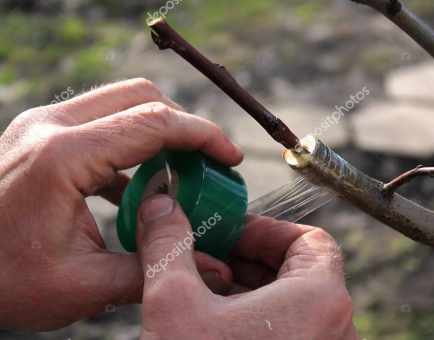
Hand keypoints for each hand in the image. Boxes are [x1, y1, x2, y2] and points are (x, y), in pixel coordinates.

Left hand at [0, 78, 241, 329]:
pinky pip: (99, 123)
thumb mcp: (82, 286)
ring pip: (121, 103)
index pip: (154, 123)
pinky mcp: (38, 135)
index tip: (231, 159)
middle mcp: (50, 127)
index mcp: (62, 156)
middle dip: (184, 126)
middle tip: (208, 164)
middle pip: (141, 97)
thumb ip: (155, 270)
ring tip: (178, 176)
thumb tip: (217, 270)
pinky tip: (138, 187)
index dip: (203, 136)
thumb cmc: (0, 280)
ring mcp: (41, 126)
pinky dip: (131, 145)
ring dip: (157, 132)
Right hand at [137, 195, 357, 339]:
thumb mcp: (174, 305)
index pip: (310, 240)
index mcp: (321, 299)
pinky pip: (292, 333)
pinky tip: (217, 325)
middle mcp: (336, 329)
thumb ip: (169, 246)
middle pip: (301, 271)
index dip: (265, 229)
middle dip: (250, 258)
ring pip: (295, 304)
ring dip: (252, 290)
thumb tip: (161, 208)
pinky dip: (259, 321)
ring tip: (206, 290)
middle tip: (209, 256)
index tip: (229, 232)